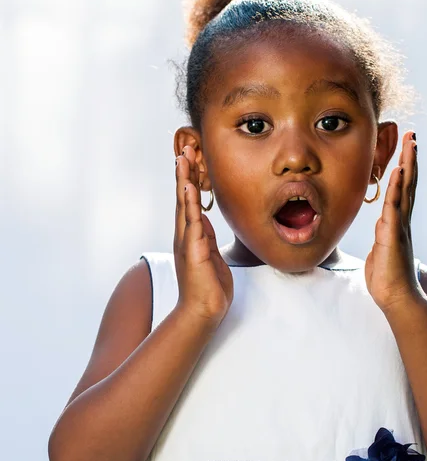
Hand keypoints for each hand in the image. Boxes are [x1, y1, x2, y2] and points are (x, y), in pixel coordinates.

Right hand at [173, 146, 232, 326]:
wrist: (203, 312)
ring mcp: (186, 242)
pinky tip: (188, 187)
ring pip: (183, 205)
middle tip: (184, 148)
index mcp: (190, 235)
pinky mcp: (192, 251)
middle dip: (183, 172)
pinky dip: (189, 203)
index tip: (190, 158)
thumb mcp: (209, 254)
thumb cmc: (208, 285)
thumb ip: (205, 236)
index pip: (188, 201)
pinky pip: (191, 222)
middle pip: (182, 197)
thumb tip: (203, 219)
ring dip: (183, 180)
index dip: (188, 179)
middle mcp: (184, 235)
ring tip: (182, 159)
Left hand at [365, 131, 419, 311]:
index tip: (406, 148)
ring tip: (410, 144)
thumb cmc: (387, 278)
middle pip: (408, 183)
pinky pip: (394, 207)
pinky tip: (398, 172)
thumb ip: (383, 235)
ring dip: (407, 165)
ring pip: (404, 190)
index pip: (402, 190)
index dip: (404, 168)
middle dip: (409, 158)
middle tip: (412, 134)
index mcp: (397, 223)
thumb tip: (382, 226)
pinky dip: (396, 188)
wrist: (396, 299)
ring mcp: (399, 226)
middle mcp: (402, 220)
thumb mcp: (382, 250)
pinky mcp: (393, 235)